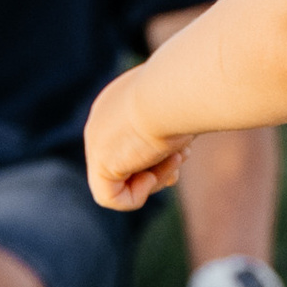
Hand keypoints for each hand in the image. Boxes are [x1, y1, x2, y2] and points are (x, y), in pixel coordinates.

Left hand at [86, 70, 189, 210]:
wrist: (177, 88)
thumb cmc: (189, 92)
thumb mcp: (184, 108)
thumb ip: (174, 128)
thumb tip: (182, 146)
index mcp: (119, 101)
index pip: (132, 141)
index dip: (160, 154)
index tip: (182, 150)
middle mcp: (102, 119)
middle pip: (128, 161)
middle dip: (159, 166)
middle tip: (181, 155)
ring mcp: (97, 141)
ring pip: (122, 180)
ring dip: (156, 177)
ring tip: (175, 157)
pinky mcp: (99, 162)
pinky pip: (110, 198)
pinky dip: (136, 195)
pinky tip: (152, 175)